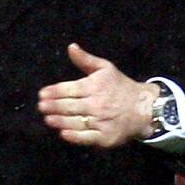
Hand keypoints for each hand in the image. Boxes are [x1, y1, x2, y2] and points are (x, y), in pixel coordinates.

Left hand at [37, 43, 159, 147]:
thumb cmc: (120, 87)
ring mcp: (101, 121)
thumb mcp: (105, 68)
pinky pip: (87, 137)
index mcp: (94, 86)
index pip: (69, 89)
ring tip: (48, 119)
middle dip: (53, 106)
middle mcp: (97, 104)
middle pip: (69, 106)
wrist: (144, 108)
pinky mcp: (105, 137)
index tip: (42, 94)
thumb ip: (85, 60)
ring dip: (59, 121)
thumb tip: (71, 47)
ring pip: (75, 121)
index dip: (54, 91)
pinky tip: (63, 133)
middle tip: (41, 107)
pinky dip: (74, 136)